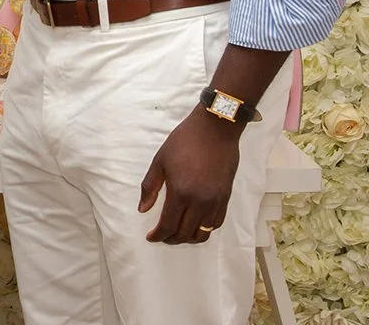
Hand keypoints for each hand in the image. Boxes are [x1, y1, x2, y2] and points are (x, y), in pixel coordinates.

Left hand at [138, 108, 242, 244]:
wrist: (215, 129)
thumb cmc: (185, 141)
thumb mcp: (160, 161)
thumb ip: (150, 187)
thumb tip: (143, 209)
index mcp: (180, 193)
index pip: (168, 225)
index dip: (158, 235)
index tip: (151, 237)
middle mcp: (200, 202)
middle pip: (185, 233)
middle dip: (171, 239)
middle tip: (162, 235)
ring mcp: (215, 201)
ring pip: (203, 233)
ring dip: (189, 237)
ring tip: (178, 233)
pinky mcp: (226, 197)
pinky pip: (216, 223)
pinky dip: (204, 229)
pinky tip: (195, 224)